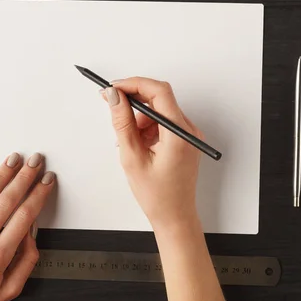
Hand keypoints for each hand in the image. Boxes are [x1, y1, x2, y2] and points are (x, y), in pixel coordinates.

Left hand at [0, 153, 55, 300]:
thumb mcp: (8, 291)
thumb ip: (26, 262)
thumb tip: (32, 235)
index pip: (25, 216)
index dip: (39, 194)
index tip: (46, 181)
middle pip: (7, 201)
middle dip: (25, 177)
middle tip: (35, 162)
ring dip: (2, 175)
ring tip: (14, 160)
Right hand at [102, 78, 202, 229]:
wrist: (174, 216)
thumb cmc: (157, 195)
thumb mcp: (132, 157)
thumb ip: (122, 123)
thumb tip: (114, 97)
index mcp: (179, 134)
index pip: (159, 91)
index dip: (134, 84)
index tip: (114, 88)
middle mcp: (188, 130)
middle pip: (160, 98)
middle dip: (134, 100)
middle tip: (112, 105)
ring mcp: (188, 135)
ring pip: (159, 110)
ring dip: (139, 117)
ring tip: (127, 139)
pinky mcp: (184, 139)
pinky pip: (163, 122)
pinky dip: (147, 126)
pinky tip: (137, 143)